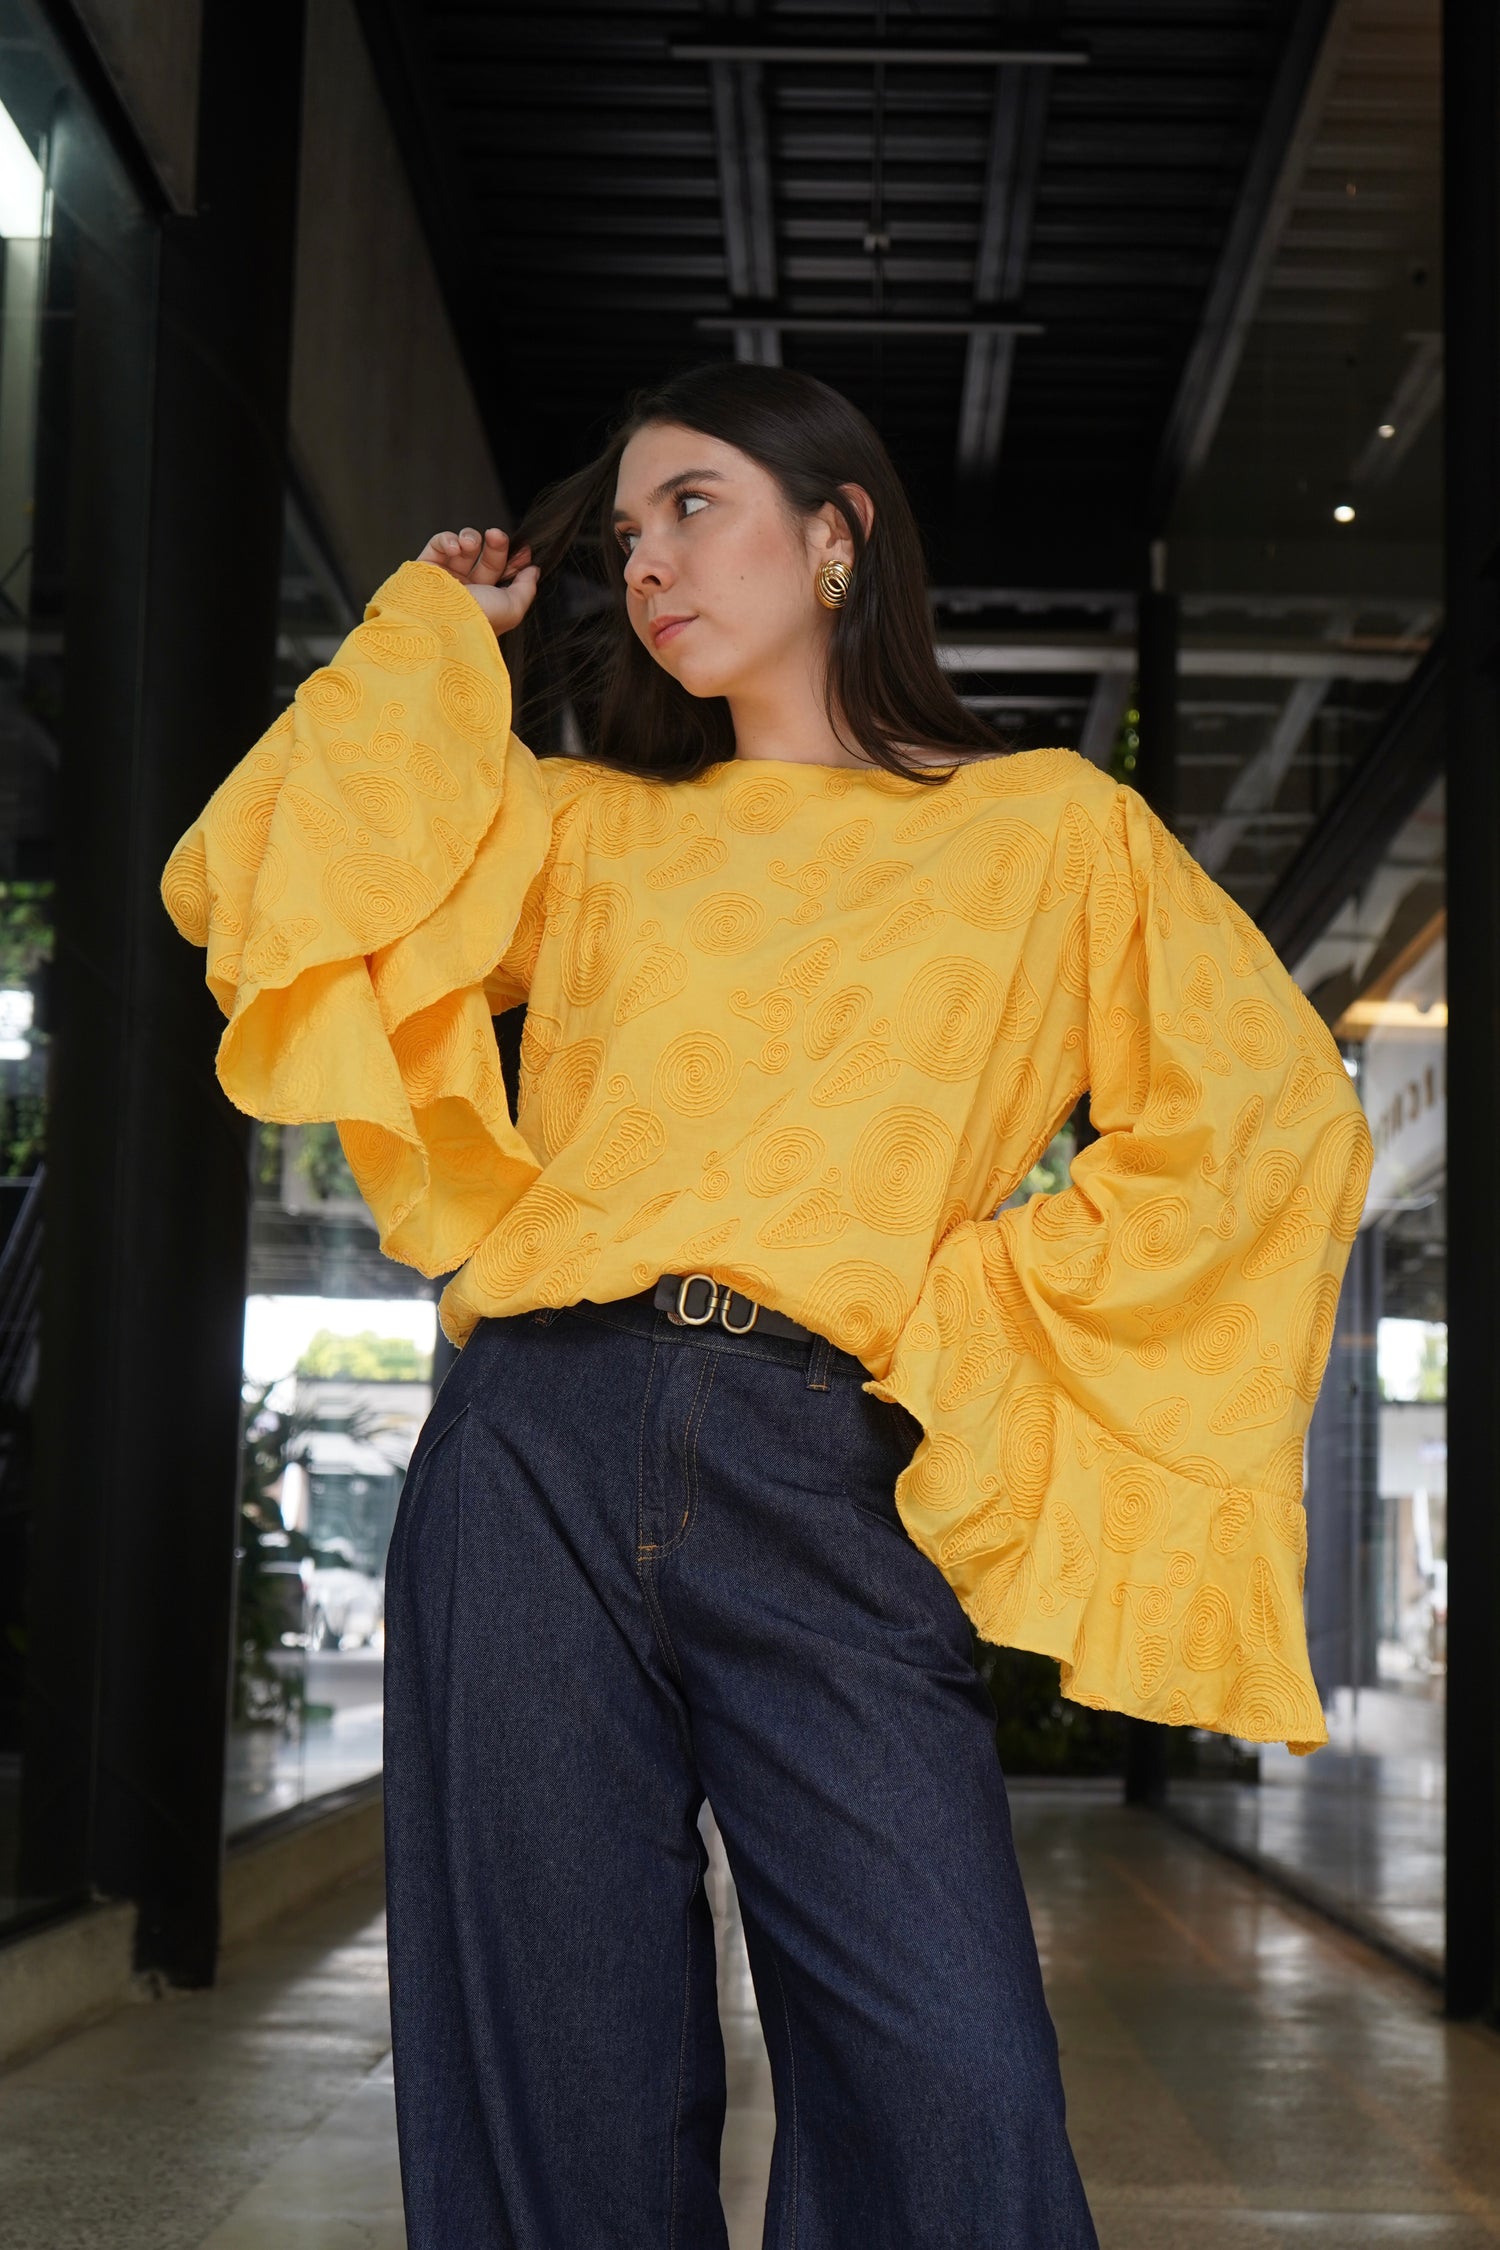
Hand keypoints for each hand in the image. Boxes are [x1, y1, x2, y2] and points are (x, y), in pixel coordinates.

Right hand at [415, 526, 538, 636]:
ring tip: (471, 545)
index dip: (514, 558)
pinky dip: (448, 539)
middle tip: (497, 536)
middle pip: (487, 556)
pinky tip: (454, 548)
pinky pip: (439, 543)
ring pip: (464, 546)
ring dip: (471, 539)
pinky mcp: (426, 567)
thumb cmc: (477, 620)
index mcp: (486, 599)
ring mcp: (446, 577)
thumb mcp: (513, 608)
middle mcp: (467, 588)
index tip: (524, 549)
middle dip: (496, 544)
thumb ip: (526, 588)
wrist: (440, 624)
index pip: (502, 572)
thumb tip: (534, 570)